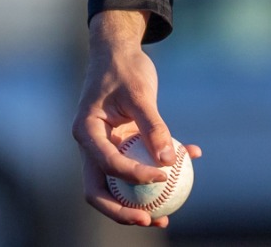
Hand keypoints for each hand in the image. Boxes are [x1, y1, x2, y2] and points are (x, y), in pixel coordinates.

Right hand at [73, 10, 203, 227]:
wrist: (117, 51)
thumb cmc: (125, 67)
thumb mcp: (141, 93)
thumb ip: (154, 126)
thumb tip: (169, 161)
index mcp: (86, 132)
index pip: (108, 164)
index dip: (134, 177)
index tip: (162, 177)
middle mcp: (89, 145)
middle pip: (98, 190)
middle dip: (122, 211)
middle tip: (151, 219)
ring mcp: (101, 148)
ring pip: (113, 187)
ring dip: (135, 204)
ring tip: (164, 217)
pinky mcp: (117, 145)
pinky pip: (134, 167)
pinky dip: (154, 172)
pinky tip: (184, 170)